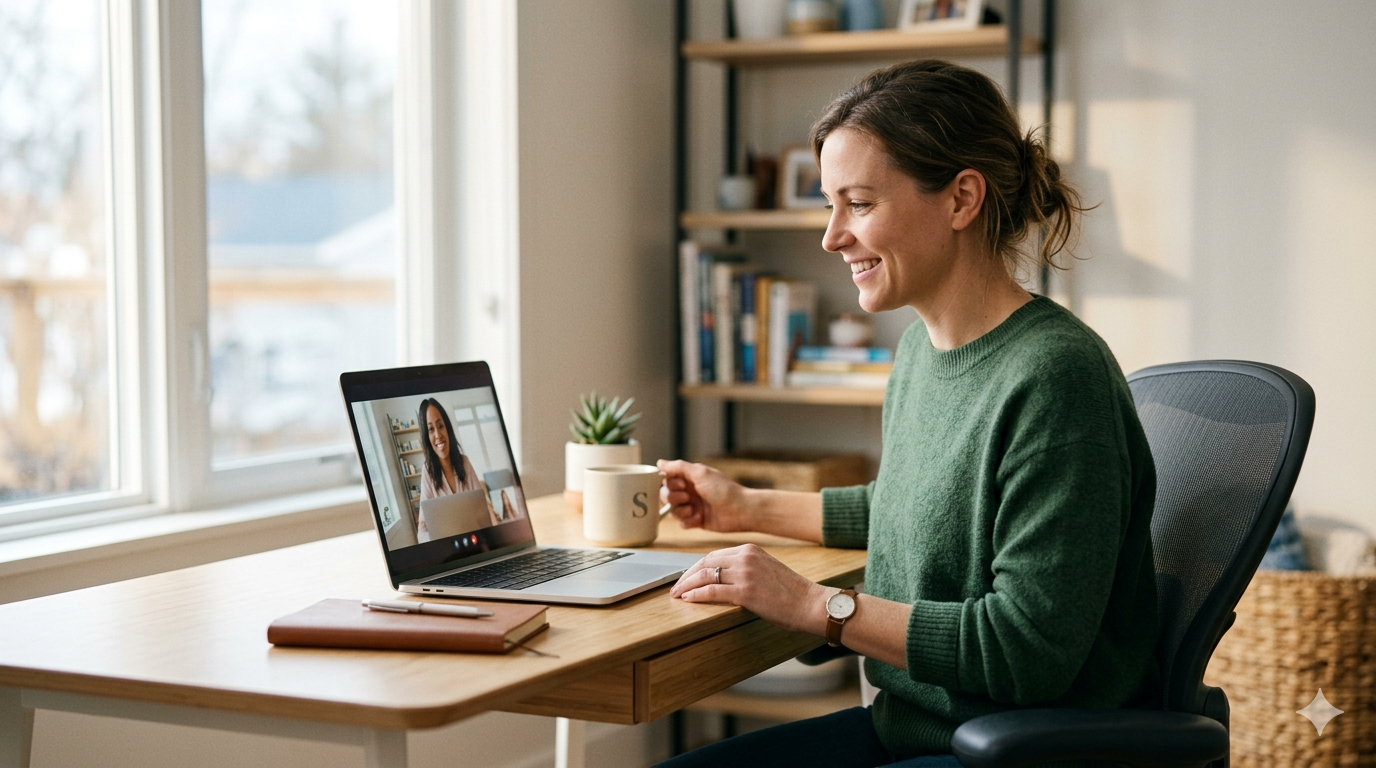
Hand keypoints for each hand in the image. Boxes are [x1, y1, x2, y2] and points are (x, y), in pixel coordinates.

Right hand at [657, 460, 751, 531]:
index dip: (670, 484)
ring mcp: (693, 506)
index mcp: (690, 478)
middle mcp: (690, 491)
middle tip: (688, 497)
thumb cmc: (723, 489)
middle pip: (666, 495)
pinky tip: (699, 518)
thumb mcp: (700, 473)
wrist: (740, 510)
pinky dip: (688, 521)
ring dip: (680, 510)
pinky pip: (682, 523)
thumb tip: (659, 462)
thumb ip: (678, 467)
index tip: (682, 484)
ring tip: (694, 510)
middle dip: (673, 498)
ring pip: (672, 510)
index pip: (667, 479)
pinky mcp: (696, 520)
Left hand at [669, 544, 831, 634]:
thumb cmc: (792, 592)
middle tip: (676, 587)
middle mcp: (745, 557)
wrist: (811, 603)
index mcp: (750, 549)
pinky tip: (688, 600)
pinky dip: (697, 595)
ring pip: (705, 575)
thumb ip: (747, 569)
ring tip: (677, 595)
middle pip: (705, 562)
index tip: (687, 577)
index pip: (714, 555)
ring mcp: (745, 574)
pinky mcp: (745, 592)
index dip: (696, 567)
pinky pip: (712, 591)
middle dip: (687, 575)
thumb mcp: (767, 570)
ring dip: (687, 586)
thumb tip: (724, 579)